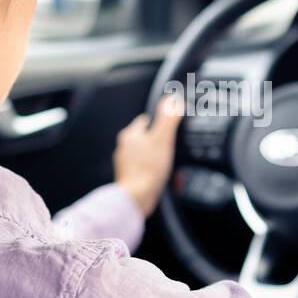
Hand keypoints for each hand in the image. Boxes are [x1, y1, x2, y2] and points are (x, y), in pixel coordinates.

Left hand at [114, 95, 184, 216]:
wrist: (136, 197)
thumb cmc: (148, 169)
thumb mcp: (162, 139)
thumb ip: (168, 118)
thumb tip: (173, 100)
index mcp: (130, 135)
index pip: (145, 120)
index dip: (158, 122)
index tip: (166, 126)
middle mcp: (124, 148)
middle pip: (144, 138)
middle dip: (156, 141)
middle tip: (169, 146)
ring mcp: (126, 163)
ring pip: (143, 154)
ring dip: (154, 157)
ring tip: (166, 162)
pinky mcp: (129, 177)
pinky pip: (143, 169)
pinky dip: (151, 170)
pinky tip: (160, 175)